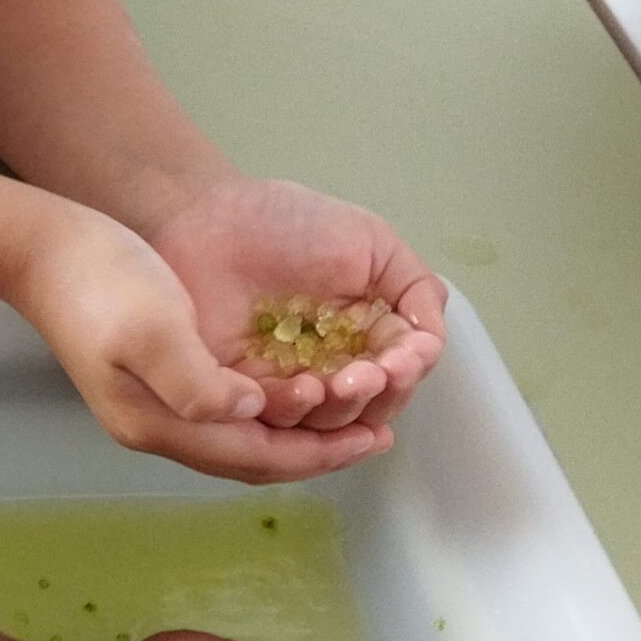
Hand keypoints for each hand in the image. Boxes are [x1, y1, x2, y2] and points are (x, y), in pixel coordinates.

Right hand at [7, 200, 394, 482]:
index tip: (371, 440)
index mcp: (160, 423)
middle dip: (316, 451)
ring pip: (242, 440)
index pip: (256, 456)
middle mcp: (161, 426)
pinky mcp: (156, 378)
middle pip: (253, 458)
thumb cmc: (99, 281)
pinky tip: (292, 388)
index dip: (317, 453)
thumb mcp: (151, 327)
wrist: (44, 251)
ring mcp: (155, 405)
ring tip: (347, 417)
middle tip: (376, 436)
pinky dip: (270, 410)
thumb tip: (251, 414)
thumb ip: (198, 382)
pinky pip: (228, 413)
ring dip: (296, 434)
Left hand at [145, 176, 447, 433]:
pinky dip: (296, 414)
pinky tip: (302, 387)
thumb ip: (415, 288)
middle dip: (380, 396)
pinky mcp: (245, 395)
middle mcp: (332, 363)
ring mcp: (289, 381)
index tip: (403, 359)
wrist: (207, 216)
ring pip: (329, 425)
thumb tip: (433, 341)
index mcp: (365, 330)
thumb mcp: (370, 242)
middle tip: (371, 374)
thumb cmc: (286, 221)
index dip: (408, 371)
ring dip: (344, 410)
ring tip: (338, 381)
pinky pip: (277, 423)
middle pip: (372, 406)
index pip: (402, 369)